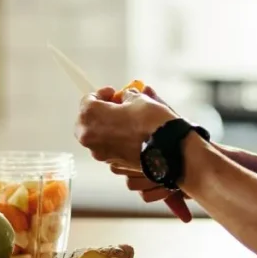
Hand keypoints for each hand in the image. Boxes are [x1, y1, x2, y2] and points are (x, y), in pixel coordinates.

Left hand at [75, 86, 193, 222]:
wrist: (169, 150)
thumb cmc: (152, 122)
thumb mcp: (139, 99)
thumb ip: (127, 96)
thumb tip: (126, 97)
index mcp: (90, 116)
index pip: (87, 100)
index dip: (102, 94)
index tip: (114, 93)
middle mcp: (89, 137)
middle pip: (87, 121)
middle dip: (101, 112)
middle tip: (117, 107)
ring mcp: (100, 153)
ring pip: (98, 137)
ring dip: (108, 127)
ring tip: (127, 122)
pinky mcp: (113, 164)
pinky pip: (109, 149)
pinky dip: (116, 142)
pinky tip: (132, 136)